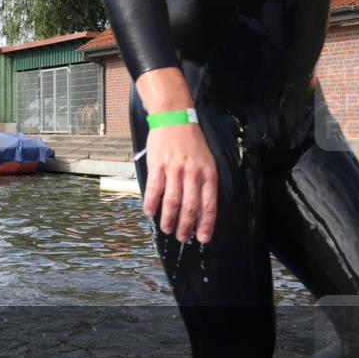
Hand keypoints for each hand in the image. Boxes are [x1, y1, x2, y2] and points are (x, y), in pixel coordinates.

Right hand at [143, 123, 217, 243]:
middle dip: (186, 227)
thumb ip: (203, 183)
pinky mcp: (158, 165)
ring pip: (172, 201)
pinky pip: (154, 189)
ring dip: (169, 219)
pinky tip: (149, 212)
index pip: (209, 205)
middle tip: (183, 238)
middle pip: (190, 207)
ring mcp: (174, 169)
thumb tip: (199, 208)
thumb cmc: (191, 142)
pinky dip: (151, 203)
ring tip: (167, 229)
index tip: (203, 238)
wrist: (175, 119)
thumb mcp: (206, 161)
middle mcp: (193, 174)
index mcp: (208, 174)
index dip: (206, 224)